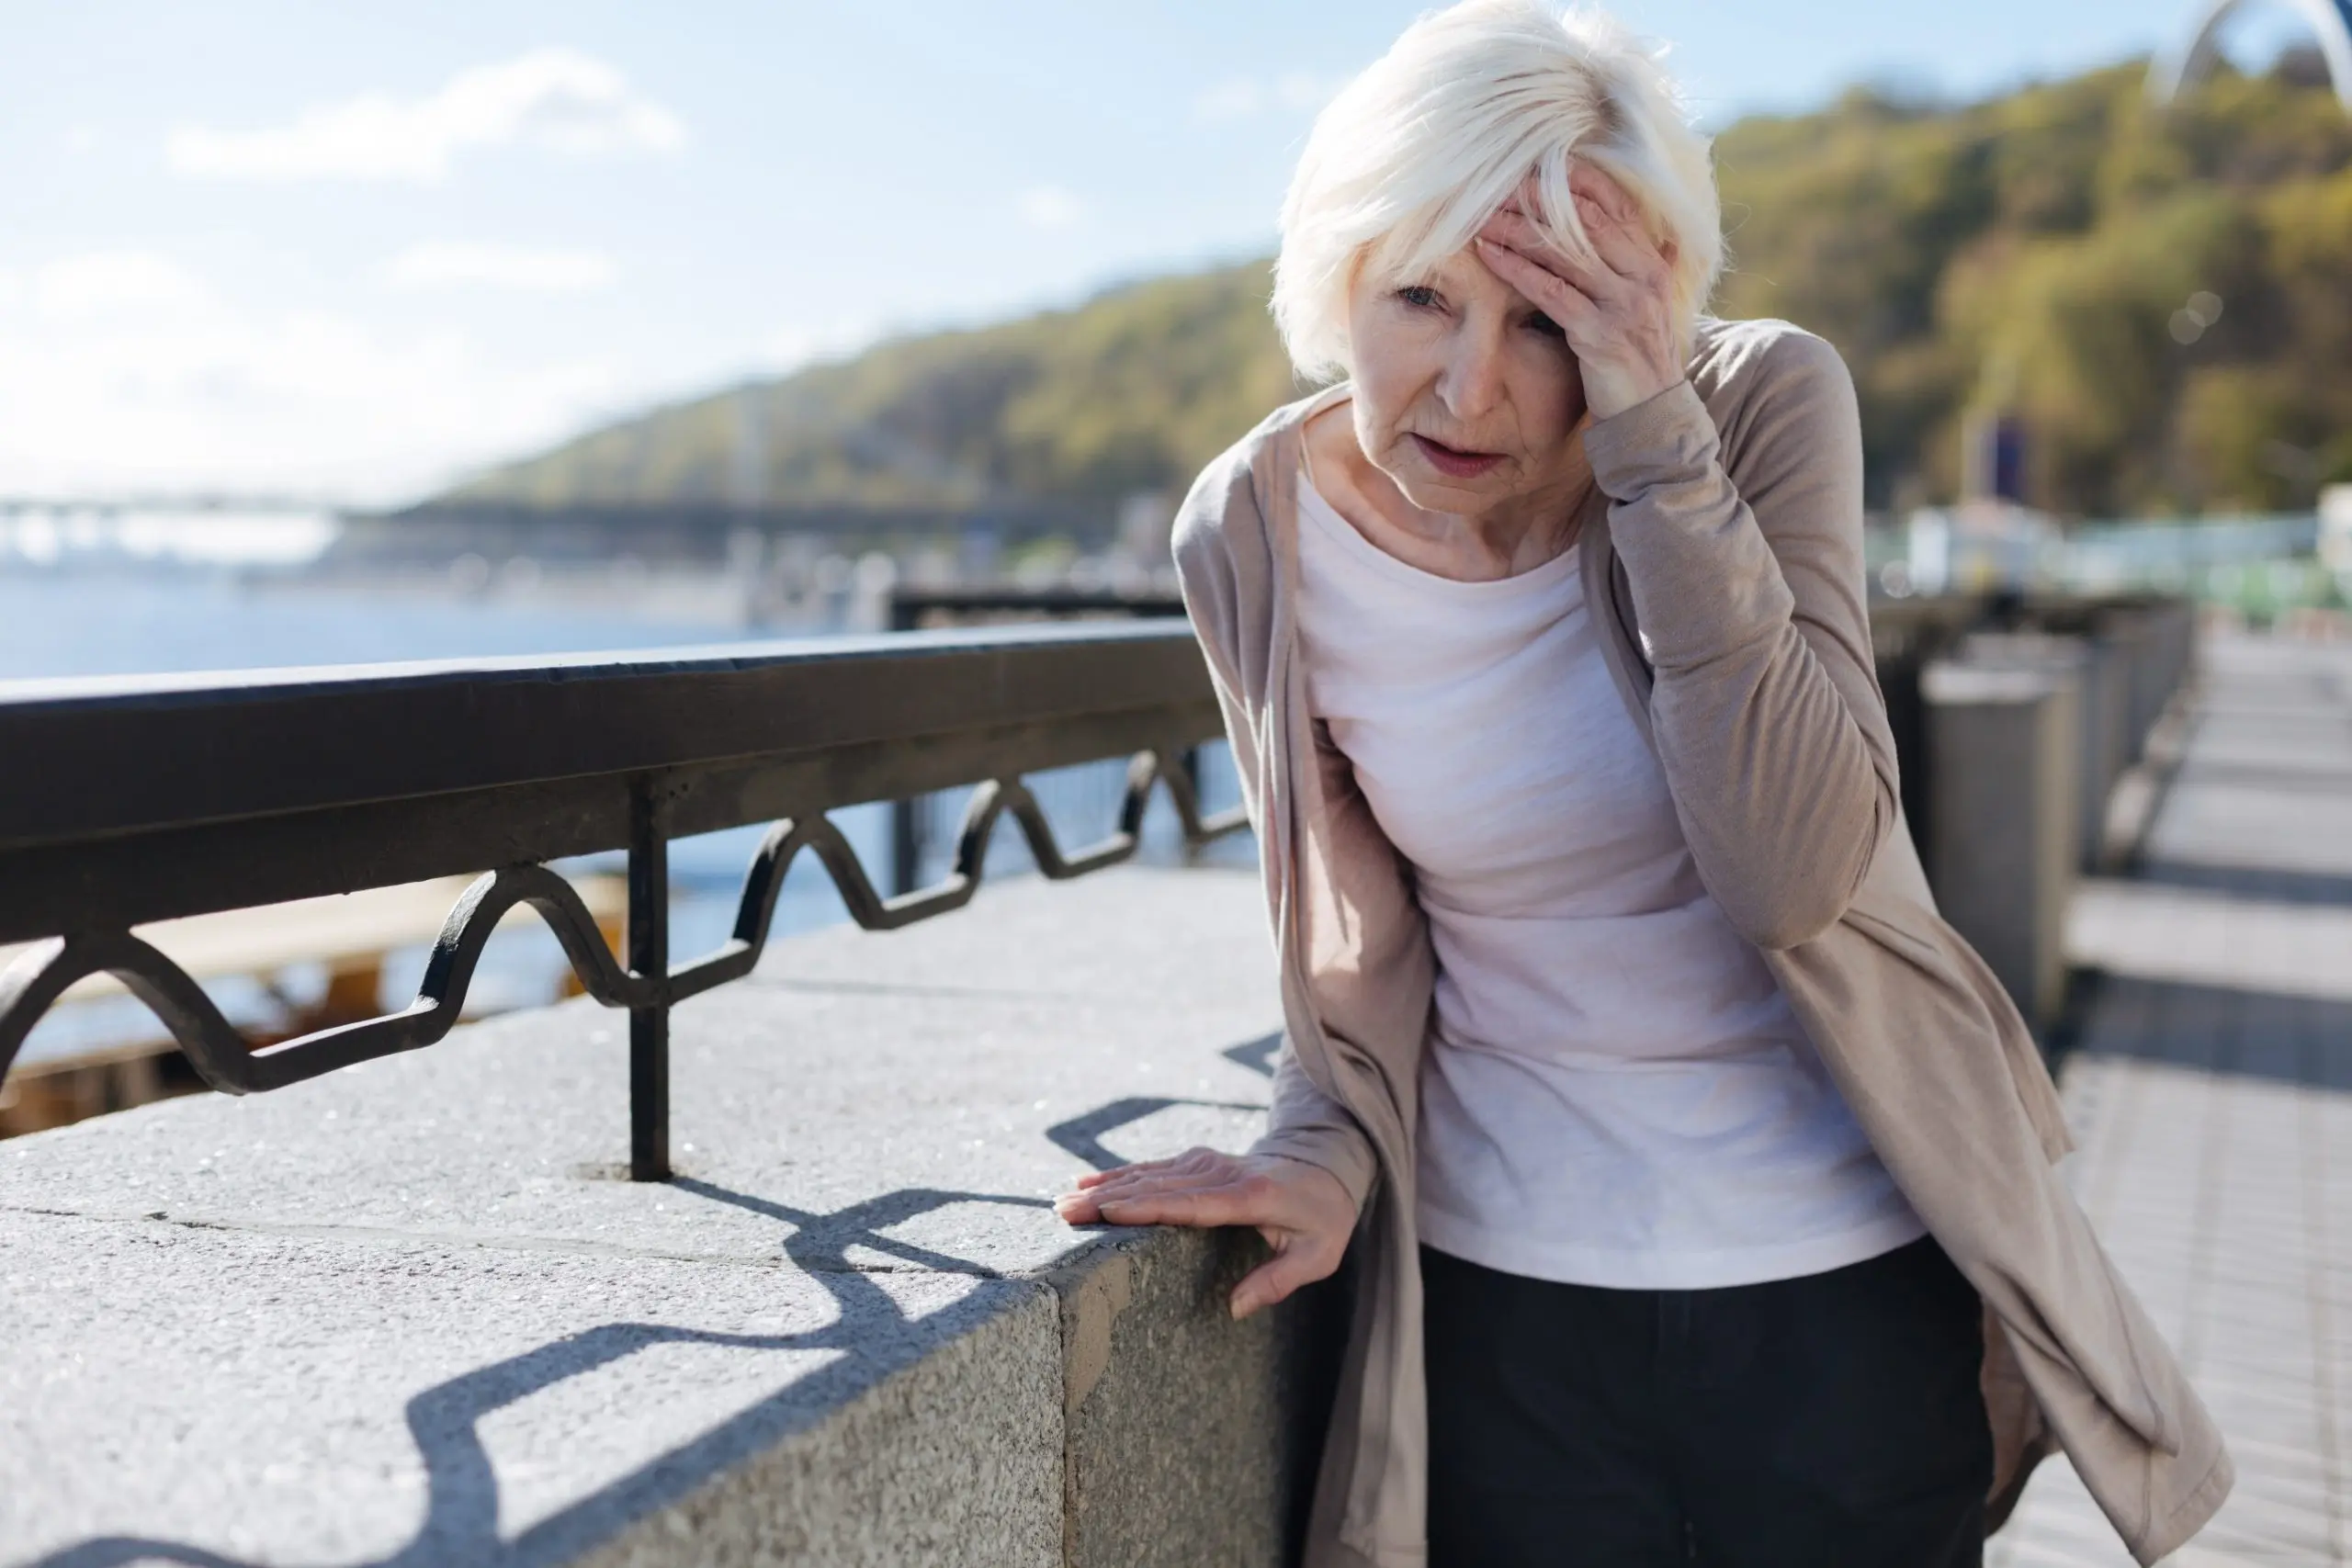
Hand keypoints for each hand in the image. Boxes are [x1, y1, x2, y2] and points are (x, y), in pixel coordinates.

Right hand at [1054, 1147, 1356, 1318]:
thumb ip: (1277, 1281)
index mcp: (1248, 1197)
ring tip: (1064, 1203)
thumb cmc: (1323, 1216)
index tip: (1107, 1212)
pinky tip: (1087, 1183)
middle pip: (1157, 1187)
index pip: (1189, 1203)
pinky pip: (1153, 1168)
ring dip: (1105, 1187)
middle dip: (1108, 1200)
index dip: (1146, 1207)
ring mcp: (1207, 1162)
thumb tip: (1234, 1309)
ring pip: (1148, 1174)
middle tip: (1064, 1214)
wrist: (1327, 1163)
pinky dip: (1119, 1176)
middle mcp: (1221, 1173)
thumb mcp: (1318, 1255)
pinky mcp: (1198, 1160)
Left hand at [1475, 164, 1684, 420]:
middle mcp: (1642, 276)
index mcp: (1652, 262)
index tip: (1535, 165)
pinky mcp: (1600, 334)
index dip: (1576, 179)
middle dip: (1538, 198)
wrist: (1652, 415)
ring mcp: (1623, 304)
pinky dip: (1517, 269)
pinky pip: (1552, 292)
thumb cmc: (1641, 358)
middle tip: (1496, 183)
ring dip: (1518, 229)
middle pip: (1585, 219)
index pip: (1615, 203)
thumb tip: (1665, 239)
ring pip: (1565, 252)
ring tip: (1481, 214)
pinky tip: (1489, 254)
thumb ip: (1652, 270)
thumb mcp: (1651, 307)